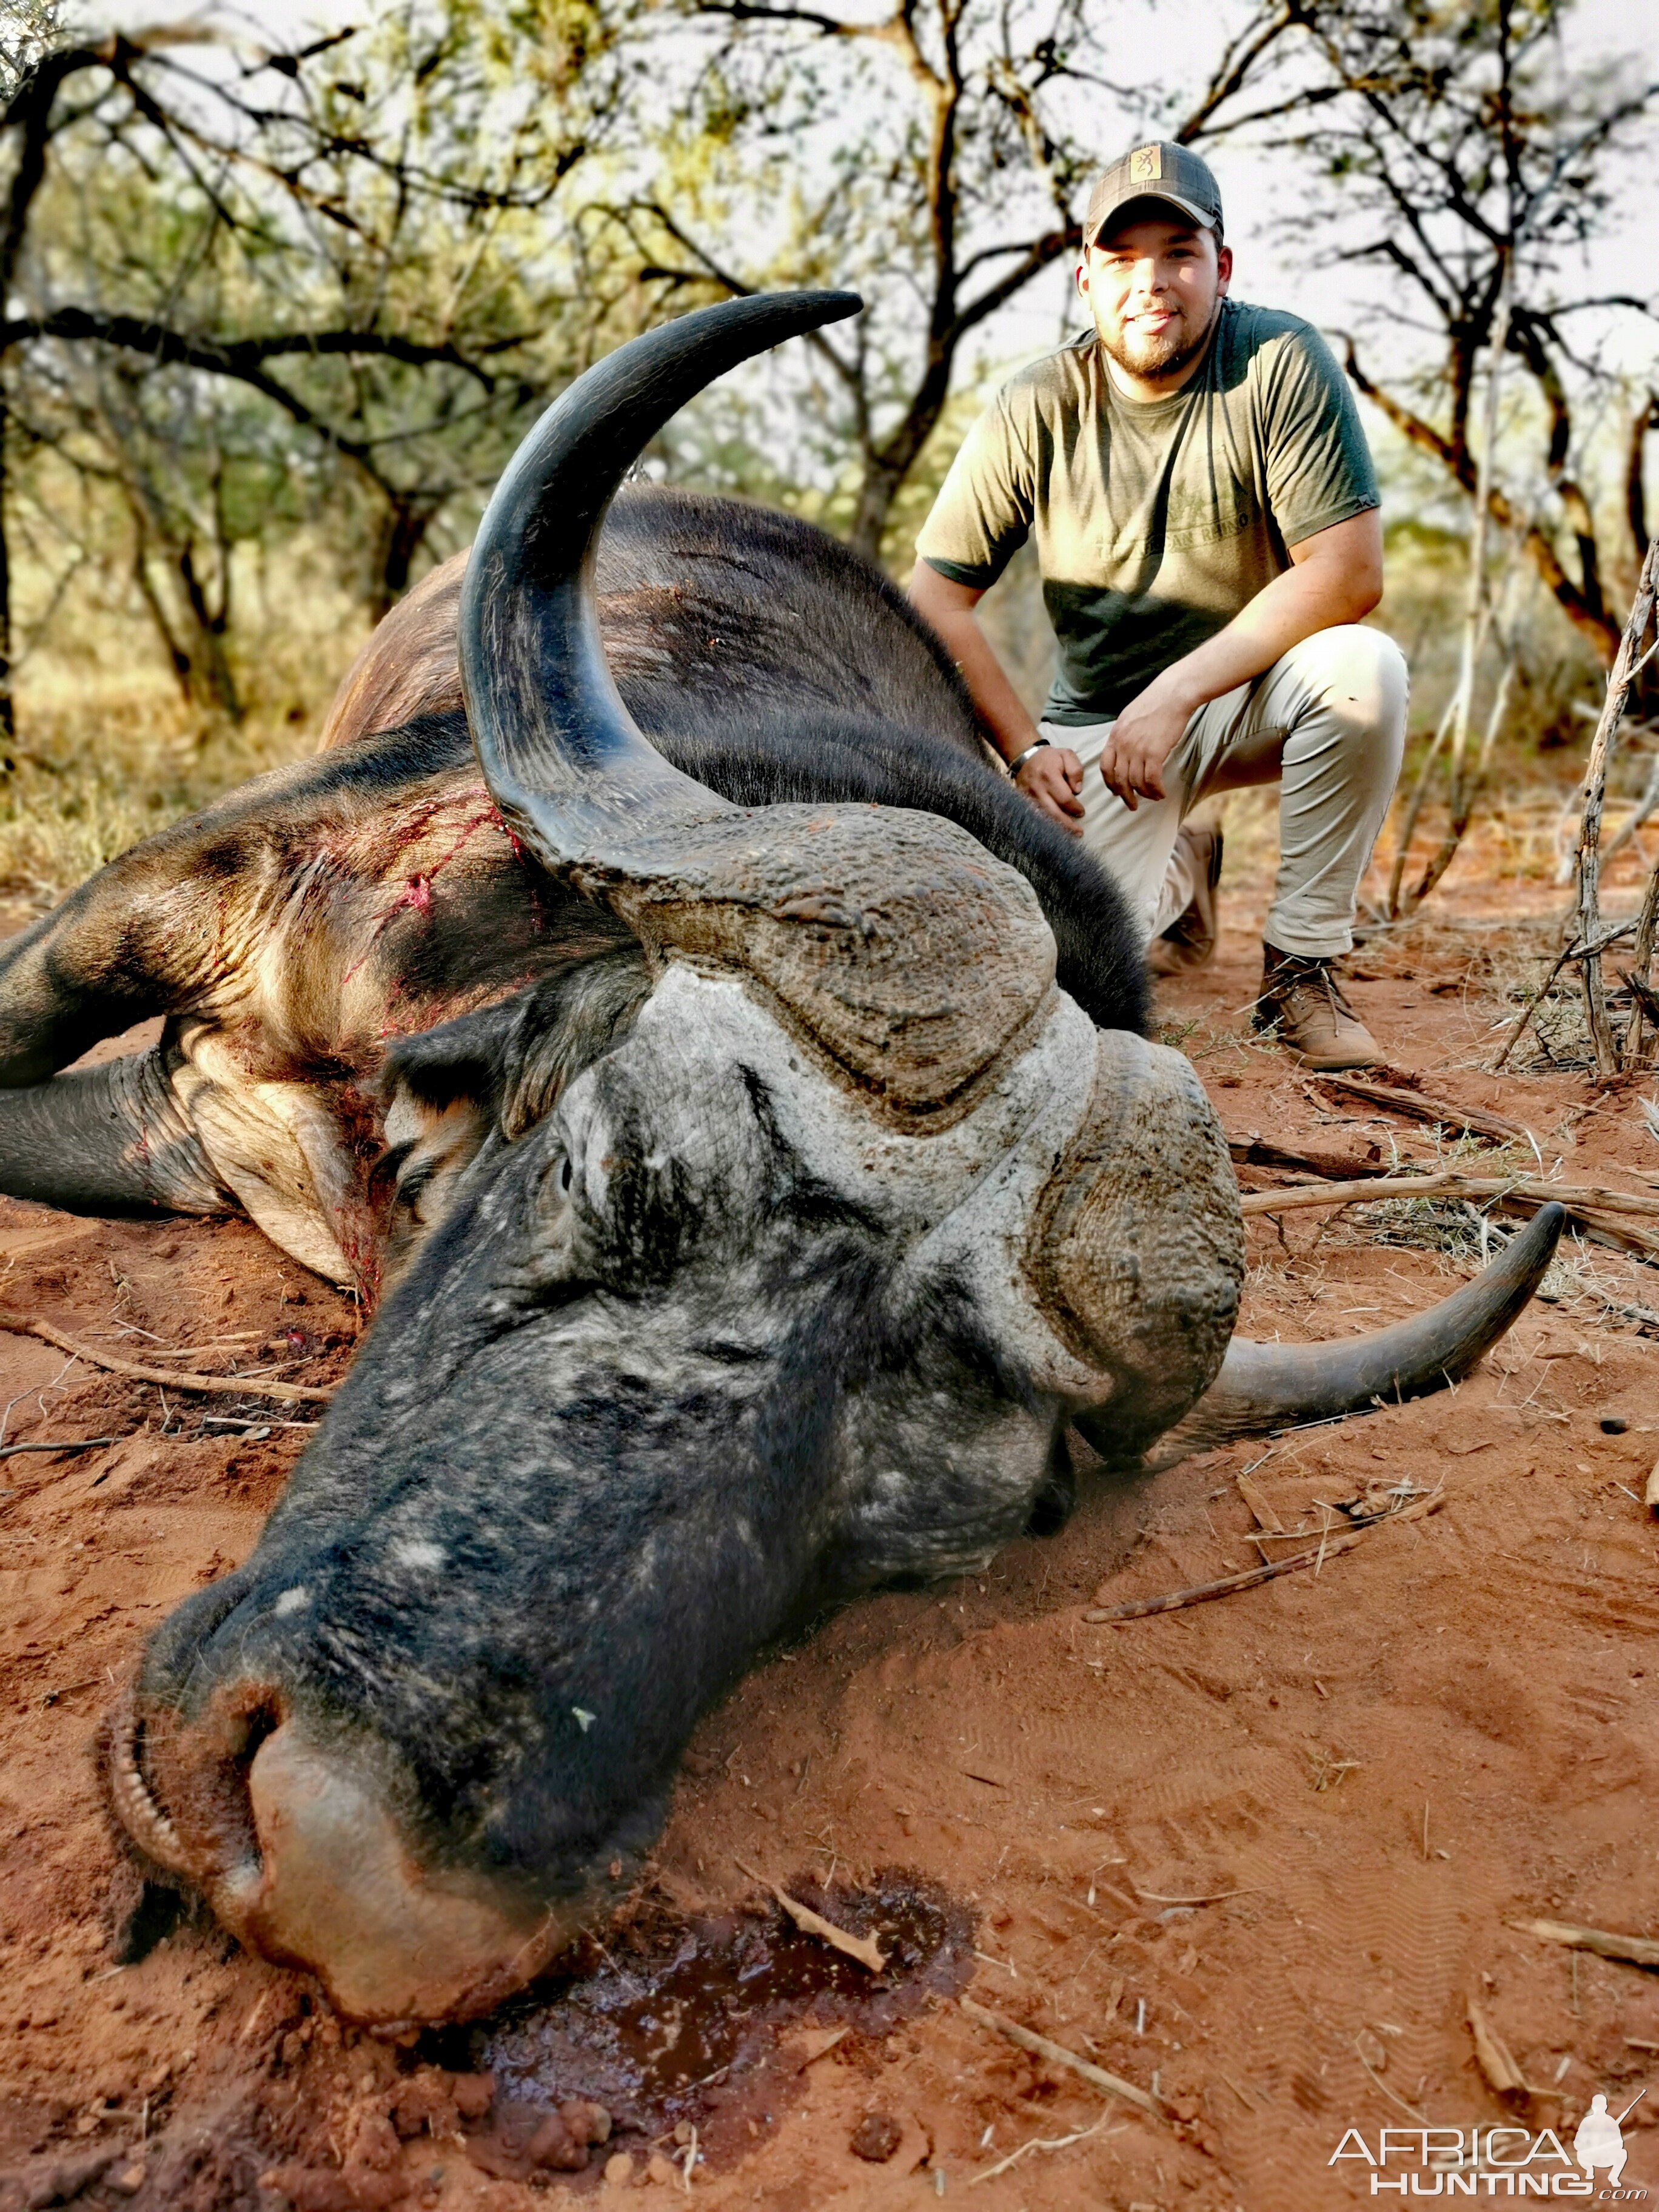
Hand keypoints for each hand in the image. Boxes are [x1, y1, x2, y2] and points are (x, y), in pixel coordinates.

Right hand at [1015, 746, 1084, 834]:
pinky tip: (1054, 831)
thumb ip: (1075, 770)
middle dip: (1067, 825)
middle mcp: (1037, 789)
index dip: (1074, 808)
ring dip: (1056, 828)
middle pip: (1053, 812)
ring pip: (1043, 817)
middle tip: (1079, 833)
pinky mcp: (1023, 802)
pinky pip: (1035, 816)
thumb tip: (1077, 790)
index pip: (1064, 798)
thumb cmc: (1050, 758)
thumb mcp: (1067, 755)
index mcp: (1049, 776)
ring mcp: (1028, 797)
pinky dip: (1045, 824)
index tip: (1082, 812)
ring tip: (1068, 836)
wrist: (1025, 757)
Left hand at [1097, 685, 1192, 809]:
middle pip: (1119, 779)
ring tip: (1153, 797)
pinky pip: (1151, 779)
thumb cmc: (1155, 703)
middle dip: (1125, 795)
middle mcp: (1123, 744)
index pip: (1105, 766)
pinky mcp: (1154, 753)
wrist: (1173, 694)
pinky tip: (1161, 793)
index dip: (1110, 783)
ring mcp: (1137, 749)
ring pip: (1136, 782)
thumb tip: (1124, 749)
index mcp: (1115, 735)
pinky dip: (1156, 790)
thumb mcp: (1129, 717)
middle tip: (1132, 805)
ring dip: (1144, 794)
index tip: (1116, 791)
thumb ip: (1124, 734)